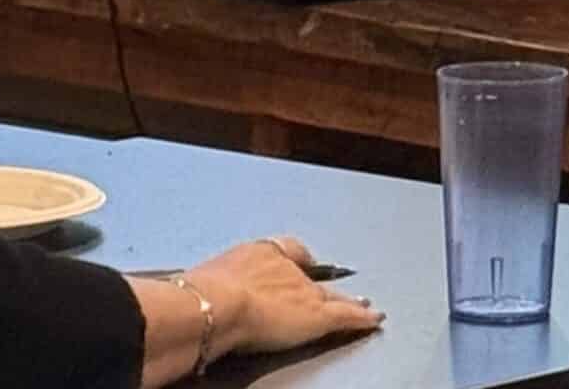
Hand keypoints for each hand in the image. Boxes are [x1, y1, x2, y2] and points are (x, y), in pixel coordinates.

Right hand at [191, 235, 381, 357]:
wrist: (216, 304)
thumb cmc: (202, 294)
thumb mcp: (205, 283)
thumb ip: (212, 288)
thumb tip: (194, 299)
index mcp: (257, 253)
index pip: (287, 250)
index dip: (298, 259)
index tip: (305, 263)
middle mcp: (285, 266)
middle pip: (312, 274)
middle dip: (323, 283)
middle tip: (338, 285)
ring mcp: (303, 290)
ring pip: (332, 295)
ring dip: (347, 301)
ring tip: (361, 305)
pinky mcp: (316, 315)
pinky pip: (346, 316)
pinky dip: (362, 318)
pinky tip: (374, 319)